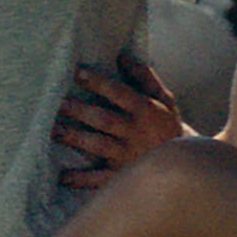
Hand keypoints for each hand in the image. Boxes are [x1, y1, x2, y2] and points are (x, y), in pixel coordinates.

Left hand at [55, 52, 189, 189]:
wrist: (183, 164)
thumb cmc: (167, 126)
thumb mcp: (164, 98)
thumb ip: (144, 77)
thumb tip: (122, 56)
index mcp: (145, 110)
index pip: (119, 93)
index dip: (99, 83)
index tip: (78, 73)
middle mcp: (134, 132)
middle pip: (104, 119)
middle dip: (80, 111)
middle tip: (58, 103)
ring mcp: (126, 156)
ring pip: (97, 145)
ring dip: (75, 138)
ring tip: (54, 131)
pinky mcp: (121, 175)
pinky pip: (98, 179)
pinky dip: (80, 180)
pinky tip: (62, 177)